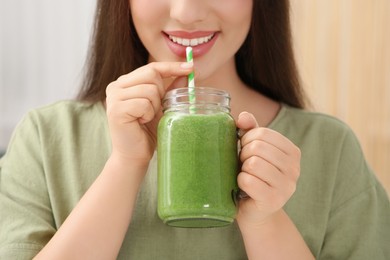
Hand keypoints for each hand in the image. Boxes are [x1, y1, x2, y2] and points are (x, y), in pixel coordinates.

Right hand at [105, 62, 192, 165]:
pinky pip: (143, 103)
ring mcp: (113, 97)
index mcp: (125, 82)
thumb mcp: (162, 107)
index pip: (152, 67)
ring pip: (149, 90)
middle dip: (161, 94)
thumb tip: (189, 72)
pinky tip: (140, 123)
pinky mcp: (115, 109)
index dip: (171, 67)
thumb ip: (171, 89)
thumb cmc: (147, 131)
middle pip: (151, 74)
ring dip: (154, 107)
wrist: (134, 155)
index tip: (191, 67)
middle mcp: (116, 86)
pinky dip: (148, 114)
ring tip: (146, 119)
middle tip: (154, 111)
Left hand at [235, 111, 300, 226]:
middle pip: (257, 147)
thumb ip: (250, 130)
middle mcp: (295, 168)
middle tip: (244, 165)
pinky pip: (248, 181)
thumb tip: (243, 116)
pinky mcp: (273, 200)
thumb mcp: (254, 150)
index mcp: (293, 152)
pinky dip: (240, 182)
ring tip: (247, 176)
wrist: (255, 210)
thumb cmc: (253, 175)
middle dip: (243, 155)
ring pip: (253, 164)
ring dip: (242, 169)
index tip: (245, 150)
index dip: (246, 139)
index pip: (262, 133)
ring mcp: (287, 186)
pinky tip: (244, 187)